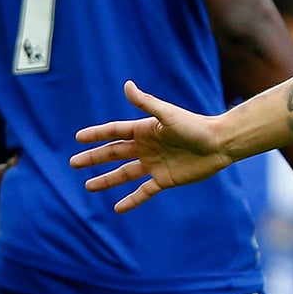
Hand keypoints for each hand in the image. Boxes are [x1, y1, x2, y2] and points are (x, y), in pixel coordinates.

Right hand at [71, 81, 232, 212]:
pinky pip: (143, 191)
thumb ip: (146, 104)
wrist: (218, 144)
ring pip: (124, 174)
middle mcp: (146, 147)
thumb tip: (127, 85)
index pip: (114, 132)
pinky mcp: (164, 179)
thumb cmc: (195, 126)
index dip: (96, 135)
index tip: (78, 138)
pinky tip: (118, 207)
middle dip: (94, 158)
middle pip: (114, 153)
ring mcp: (154, 164)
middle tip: (74, 163)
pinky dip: (131, 200)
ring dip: (107, 180)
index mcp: (144, 130)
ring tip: (89, 186)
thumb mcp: (167, 115)